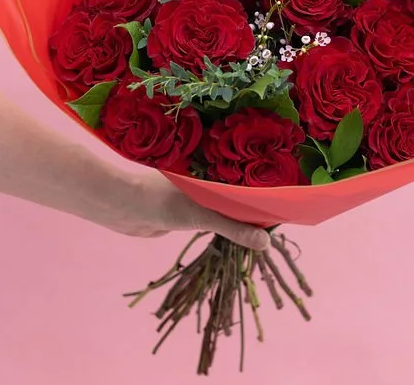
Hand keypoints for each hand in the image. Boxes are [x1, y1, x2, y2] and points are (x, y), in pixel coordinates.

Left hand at [88, 170, 270, 250]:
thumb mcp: (201, 214)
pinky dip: (228, 226)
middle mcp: (211, 178)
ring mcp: (201, 194)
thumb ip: (233, 227)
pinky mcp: (190, 210)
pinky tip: (241, 234)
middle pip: (243, 194)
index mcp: (216, 169)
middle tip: (285, 222)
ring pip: (230, 207)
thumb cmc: (159, 201)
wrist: (120, 208)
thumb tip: (267, 243)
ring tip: (269, 232)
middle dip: (260, 207)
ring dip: (244, 219)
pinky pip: (216, 218)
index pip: (251, 178)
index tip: (293, 202)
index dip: (270, 190)